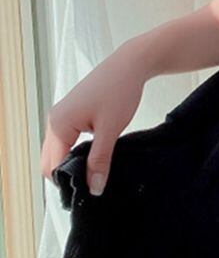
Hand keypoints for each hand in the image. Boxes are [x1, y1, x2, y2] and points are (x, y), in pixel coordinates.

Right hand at [40, 41, 148, 195]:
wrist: (130, 64)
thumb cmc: (120, 91)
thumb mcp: (111, 130)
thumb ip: (100, 160)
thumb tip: (94, 188)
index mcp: (58, 125)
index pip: (52, 166)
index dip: (67, 183)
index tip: (88, 193)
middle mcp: (54, 121)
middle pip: (50, 160)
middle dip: (67, 175)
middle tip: (92, 187)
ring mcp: (62, 116)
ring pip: (59, 151)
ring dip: (72, 163)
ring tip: (95, 174)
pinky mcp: (72, 113)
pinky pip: (67, 140)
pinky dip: (77, 152)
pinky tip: (95, 157)